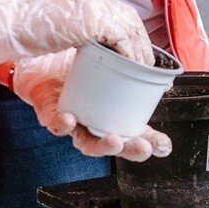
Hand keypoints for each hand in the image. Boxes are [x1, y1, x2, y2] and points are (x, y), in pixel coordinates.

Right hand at [0, 0, 150, 65]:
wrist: (2, 19)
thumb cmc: (20, 25)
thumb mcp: (56, 24)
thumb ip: (75, 29)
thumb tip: (87, 44)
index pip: (121, 13)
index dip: (134, 34)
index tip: (141, 53)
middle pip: (131, 19)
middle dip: (143, 44)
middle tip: (150, 66)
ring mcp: (93, 7)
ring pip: (130, 28)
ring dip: (140, 51)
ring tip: (144, 70)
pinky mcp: (91, 20)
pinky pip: (121, 38)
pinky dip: (129, 53)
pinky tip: (131, 68)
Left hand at [11, 50, 171, 161]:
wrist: (43, 57)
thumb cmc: (80, 64)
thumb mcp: (112, 64)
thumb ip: (136, 72)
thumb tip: (165, 82)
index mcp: (115, 114)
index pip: (138, 134)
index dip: (153, 143)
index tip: (164, 147)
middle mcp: (96, 123)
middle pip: (117, 145)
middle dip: (132, 150)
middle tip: (145, 148)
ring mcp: (74, 122)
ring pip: (89, 143)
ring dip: (103, 146)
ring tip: (115, 140)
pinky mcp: (51, 115)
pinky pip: (56, 125)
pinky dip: (64, 125)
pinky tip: (72, 119)